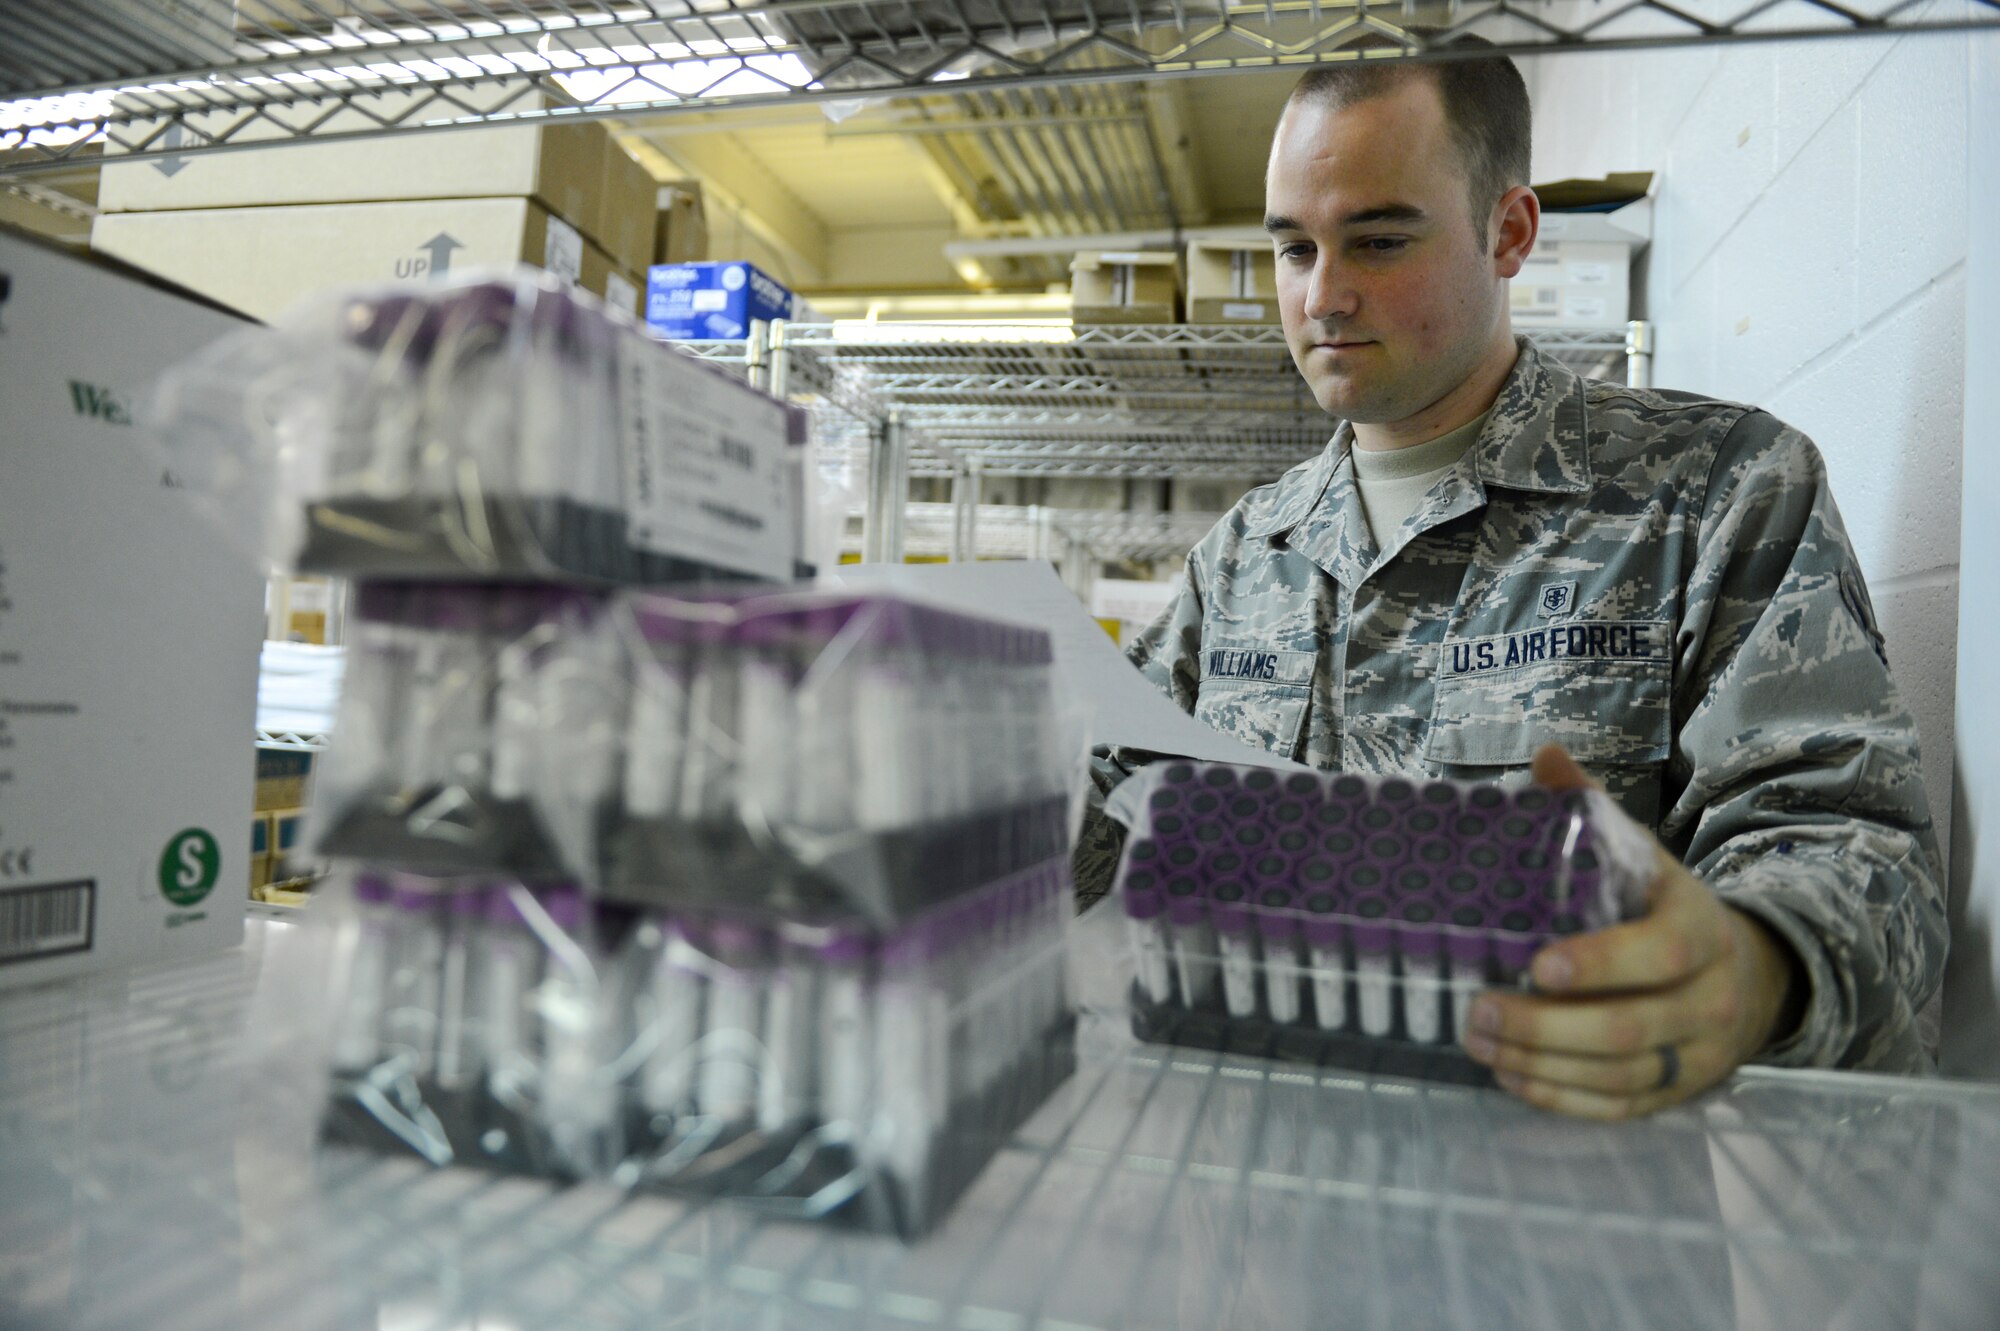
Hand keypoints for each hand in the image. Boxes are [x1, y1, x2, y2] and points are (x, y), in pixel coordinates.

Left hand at [1460, 744, 1803, 1119]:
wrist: (1745, 972)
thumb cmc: (1662, 907)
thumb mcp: (1640, 854)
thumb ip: (1592, 810)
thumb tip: (1548, 757)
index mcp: (1700, 927)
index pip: (1660, 953)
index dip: (1600, 963)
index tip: (1536, 963)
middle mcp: (1709, 996)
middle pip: (1629, 1028)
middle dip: (1546, 1027)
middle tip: (1478, 1011)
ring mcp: (1697, 1052)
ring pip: (1619, 1074)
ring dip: (1541, 1065)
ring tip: (1478, 1042)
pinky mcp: (1678, 1092)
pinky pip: (1620, 1107)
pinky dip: (1562, 1098)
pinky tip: (1511, 1078)